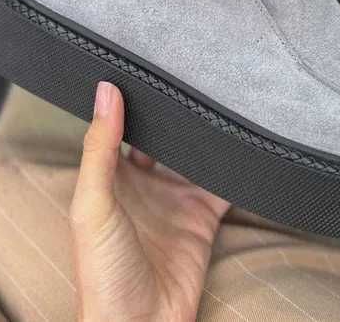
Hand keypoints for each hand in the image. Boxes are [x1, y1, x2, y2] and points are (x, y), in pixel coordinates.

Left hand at [70, 82, 229, 321]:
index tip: (150, 65)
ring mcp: (176, 198)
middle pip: (165, 137)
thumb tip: (106, 91)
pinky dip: (235, 167)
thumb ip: (99, 148)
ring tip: (224, 100)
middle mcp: (145, 183)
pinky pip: (224, 184)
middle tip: (197, 76)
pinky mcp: (203, 216)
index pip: (124, 126)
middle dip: (178, 113)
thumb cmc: (102, 273)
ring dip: (208, 136)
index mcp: (112, 177)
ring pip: (196, 155)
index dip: (134, 100)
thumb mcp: (93, 205)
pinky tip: (246, 144)